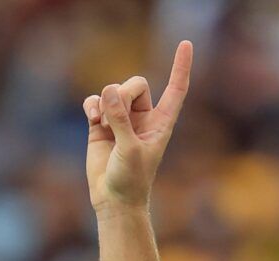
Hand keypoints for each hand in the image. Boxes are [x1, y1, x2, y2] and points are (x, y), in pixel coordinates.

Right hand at [83, 40, 193, 212]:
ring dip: (105, 101)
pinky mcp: (101, 124)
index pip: (176, 89)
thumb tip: (108, 91)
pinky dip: (92, 104)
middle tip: (115, 114)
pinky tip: (92, 117)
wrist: (113, 198)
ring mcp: (122, 119)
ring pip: (114, 91)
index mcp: (162, 123)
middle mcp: (143, 118)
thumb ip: (121, 119)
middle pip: (136, 84)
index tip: (186, 44)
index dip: (181, 67)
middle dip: (124, 93)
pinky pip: (96, 99)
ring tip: (101, 121)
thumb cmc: (131, 179)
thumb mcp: (130, 149)